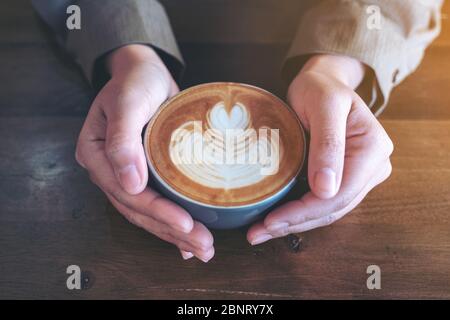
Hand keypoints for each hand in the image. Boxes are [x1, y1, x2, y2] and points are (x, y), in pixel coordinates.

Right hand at [75, 45, 213, 261]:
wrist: (145, 72)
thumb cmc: (136, 81)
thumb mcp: (128, 102)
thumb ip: (123, 140)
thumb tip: (129, 183)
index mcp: (96, 156)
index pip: (127, 193)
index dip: (157, 211)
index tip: (186, 223)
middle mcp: (110, 171)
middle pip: (140, 210)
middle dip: (171, 232)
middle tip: (204, 247)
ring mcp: (128, 175)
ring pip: (149, 213)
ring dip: (175, 234)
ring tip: (203, 250)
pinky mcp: (147, 173)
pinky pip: (157, 203)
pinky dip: (172, 223)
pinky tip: (186, 240)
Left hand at [248, 54, 393, 244]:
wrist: (323, 82)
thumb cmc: (321, 87)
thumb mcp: (323, 105)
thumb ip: (327, 144)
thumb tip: (326, 190)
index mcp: (373, 149)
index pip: (340, 193)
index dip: (305, 212)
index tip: (272, 220)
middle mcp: (373, 167)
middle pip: (334, 208)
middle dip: (295, 222)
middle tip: (258, 233)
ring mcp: (361, 175)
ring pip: (328, 211)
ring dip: (295, 223)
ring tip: (261, 231)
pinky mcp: (345, 178)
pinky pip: (323, 203)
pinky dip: (299, 213)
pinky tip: (275, 219)